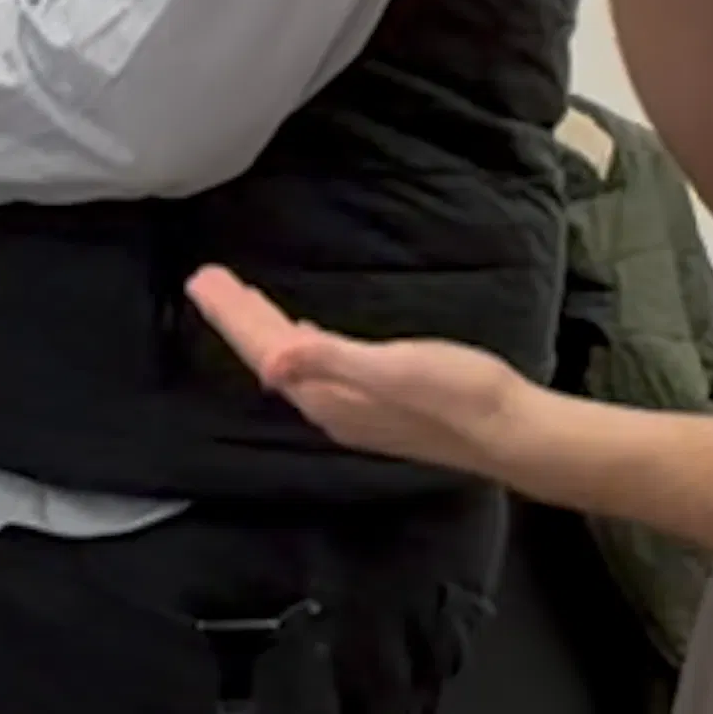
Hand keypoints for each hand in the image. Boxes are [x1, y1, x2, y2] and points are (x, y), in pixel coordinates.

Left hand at [188, 270, 564, 487]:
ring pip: (292, 363)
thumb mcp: (395, 368)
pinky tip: (304, 336)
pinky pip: (318, 369)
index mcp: (328, 396)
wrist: (511, 432)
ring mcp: (353, 411)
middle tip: (207, 282)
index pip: (266, 350)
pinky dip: (299, 345)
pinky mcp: (376, 406)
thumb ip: (332, 360)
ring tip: (241, 302)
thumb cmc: (459, 394)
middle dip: (239, 319)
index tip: (201, 281)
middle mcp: (331, 409)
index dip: (233, 315)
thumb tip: (271, 361)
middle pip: (272, 356)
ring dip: (265, 331)